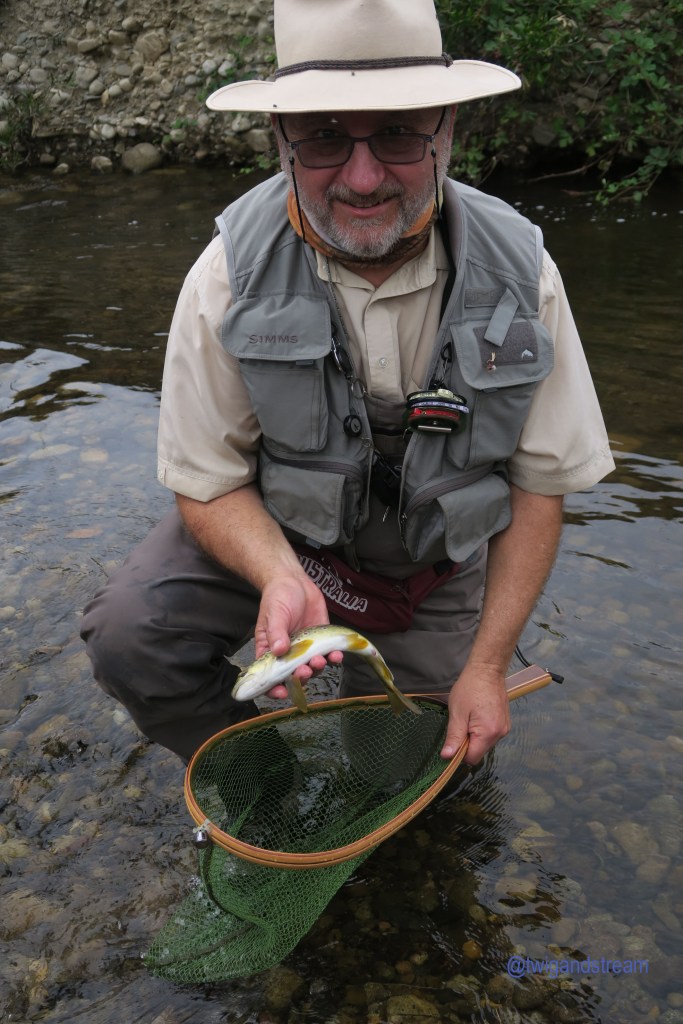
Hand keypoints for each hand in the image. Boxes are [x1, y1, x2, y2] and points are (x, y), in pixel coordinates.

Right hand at [254, 572, 343, 696]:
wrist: (295, 582)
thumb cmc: (278, 597)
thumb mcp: (274, 614)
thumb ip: (276, 633)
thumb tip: (279, 651)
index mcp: (271, 650)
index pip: (270, 676)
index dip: (274, 688)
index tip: (282, 692)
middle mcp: (289, 653)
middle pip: (294, 675)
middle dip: (300, 677)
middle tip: (305, 671)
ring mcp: (306, 648)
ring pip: (312, 667)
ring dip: (317, 668)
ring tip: (320, 660)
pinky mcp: (321, 640)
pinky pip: (328, 654)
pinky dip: (333, 658)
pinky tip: (336, 656)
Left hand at [440, 663, 510, 765]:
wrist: (487, 670)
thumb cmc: (469, 689)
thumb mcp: (457, 713)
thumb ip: (454, 737)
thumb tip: (447, 757)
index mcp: (488, 733)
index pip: (472, 758)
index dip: (460, 753)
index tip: (453, 738)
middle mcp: (500, 734)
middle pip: (479, 751)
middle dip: (467, 743)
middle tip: (461, 723)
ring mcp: (505, 728)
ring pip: (485, 744)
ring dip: (474, 736)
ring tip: (469, 717)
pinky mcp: (505, 722)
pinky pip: (491, 735)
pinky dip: (482, 730)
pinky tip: (477, 715)